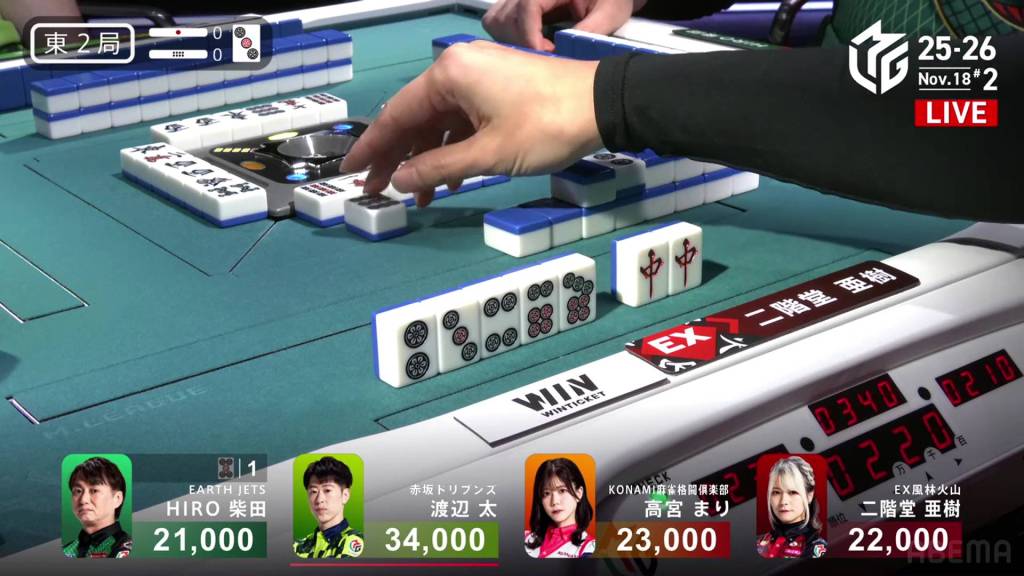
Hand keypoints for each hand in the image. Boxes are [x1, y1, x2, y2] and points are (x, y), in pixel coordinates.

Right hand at [341, 41, 601, 206]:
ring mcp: (480, 76)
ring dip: (428, 159)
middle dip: (398, 157)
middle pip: (415, 117)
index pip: (397, 115)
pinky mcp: (498, 88)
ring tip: (419, 197)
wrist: (604, 105)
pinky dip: (454, 150)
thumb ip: (436, 167)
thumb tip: (397, 180)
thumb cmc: (545, 126)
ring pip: (440, 122)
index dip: (372, 148)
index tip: (351, 173)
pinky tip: (450, 180)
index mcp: (448, 75)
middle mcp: (458, 69)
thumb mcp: (487, 155)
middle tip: (377, 192)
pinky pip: (463, 120)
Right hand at [483, 0, 645, 50]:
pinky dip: (507, 37)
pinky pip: (497, 21)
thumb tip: (568, 52)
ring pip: (495, 20)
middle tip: (546, 56)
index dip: (532, 35)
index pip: (528, 7)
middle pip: (504, 16)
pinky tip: (531, 44)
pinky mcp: (515, 5)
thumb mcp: (610, 12)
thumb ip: (591, 30)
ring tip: (538, 50)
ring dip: (511, 41)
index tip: (547, 55)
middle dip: (522, 42)